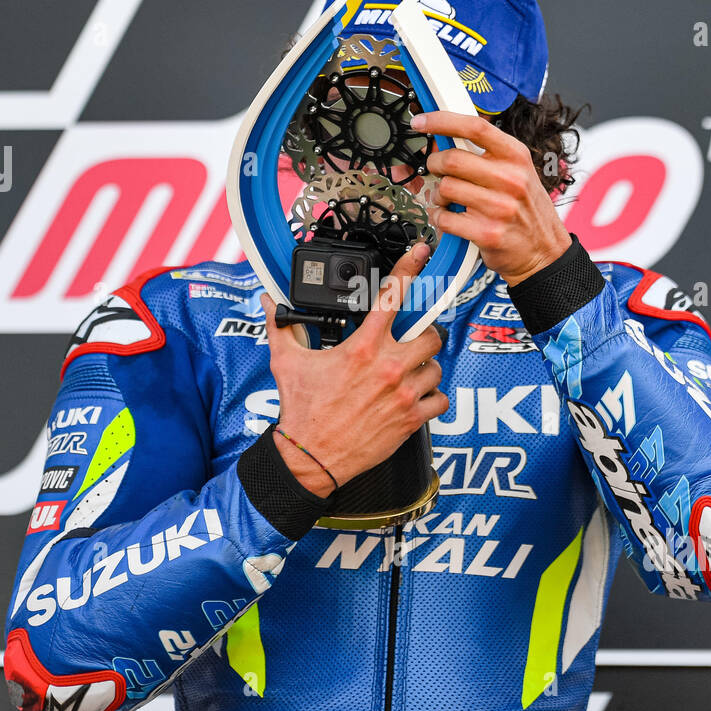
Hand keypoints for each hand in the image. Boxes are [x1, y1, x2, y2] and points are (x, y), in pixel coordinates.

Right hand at [260, 244, 448, 496]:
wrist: (310, 458)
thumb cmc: (301, 411)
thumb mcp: (286, 363)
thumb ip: (281, 328)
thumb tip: (269, 304)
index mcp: (361, 347)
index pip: (392, 297)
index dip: (410, 268)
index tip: (422, 252)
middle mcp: (388, 367)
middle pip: (430, 334)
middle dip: (424, 335)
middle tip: (412, 342)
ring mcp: (403, 394)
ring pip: (437, 367)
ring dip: (427, 368)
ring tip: (409, 374)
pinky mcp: (411, 420)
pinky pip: (440, 400)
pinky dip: (433, 398)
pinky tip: (417, 399)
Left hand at [411, 111, 571, 286]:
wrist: (545, 252)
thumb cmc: (526, 210)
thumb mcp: (519, 173)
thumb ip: (488, 155)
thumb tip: (447, 138)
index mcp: (516, 157)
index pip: (475, 128)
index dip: (442, 121)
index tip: (422, 122)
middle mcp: (510, 179)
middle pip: (452, 159)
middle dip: (434, 164)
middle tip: (436, 170)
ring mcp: (499, 207)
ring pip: (445, 188)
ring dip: (438, 195)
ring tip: (448, 200)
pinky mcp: (487, 232)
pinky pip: (445, 218)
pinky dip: (440, 218)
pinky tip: (451, 219)